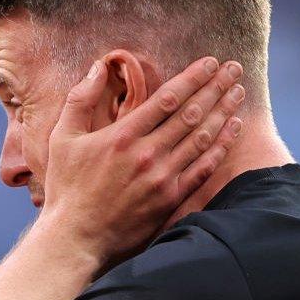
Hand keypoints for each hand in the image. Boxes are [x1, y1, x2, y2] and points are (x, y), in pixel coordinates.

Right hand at [41, 57, 244, 265]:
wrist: (77, 237)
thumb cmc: (67, 187)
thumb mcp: (62, 138)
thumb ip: (79, 100)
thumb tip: (98, 66)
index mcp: (122, 136)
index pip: (167, 98)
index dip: (193, 77)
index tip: (209, 62)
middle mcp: (147, 154)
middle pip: (191, 113)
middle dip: (215, 87)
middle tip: (234, 69)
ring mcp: (162, 178)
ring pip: (202, 138)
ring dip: (223, 111)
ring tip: (238, 92)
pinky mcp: (171, 199)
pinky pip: (203, 168)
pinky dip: (221, 146)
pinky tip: (233, 129)